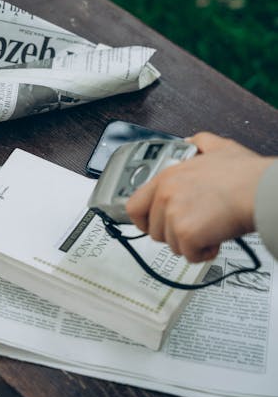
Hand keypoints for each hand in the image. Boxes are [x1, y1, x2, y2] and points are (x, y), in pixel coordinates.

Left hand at [125, 132, 273, 262]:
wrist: (260, 191)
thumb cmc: (245, 175)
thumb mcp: (219, 147)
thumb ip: (199, 143)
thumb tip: (190, 141)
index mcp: (167, 177)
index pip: (134, 205)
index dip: (143, 220)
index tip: (152, 225)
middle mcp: (165, 195)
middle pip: (154, 230)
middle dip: (174, 234)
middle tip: (195, 226)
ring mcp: (174, 214)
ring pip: (172, 245)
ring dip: (191, 243)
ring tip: (210, 229)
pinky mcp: (186, 233)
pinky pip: (189, 255)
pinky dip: (204, 253)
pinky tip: (215, 239)